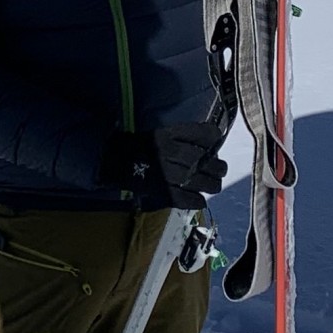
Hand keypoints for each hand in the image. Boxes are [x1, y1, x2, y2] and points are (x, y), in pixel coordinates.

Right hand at [101, 119, 228, 207]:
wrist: (111, 161)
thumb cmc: (137, 145)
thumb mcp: (158, 132)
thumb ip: (182, 135)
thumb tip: (211, 141)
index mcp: (166, 135)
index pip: (198, 134)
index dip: (212, 137)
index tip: (217, 139)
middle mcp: (167, 154)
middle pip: (201, 160)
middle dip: (216, 166)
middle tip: (221, 169)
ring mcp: (165, 174)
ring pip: (197, 180)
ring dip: (211, 184)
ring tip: (215, 185)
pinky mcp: (160, 192)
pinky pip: (184, 199)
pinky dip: (196, 201)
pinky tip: (201, 200)